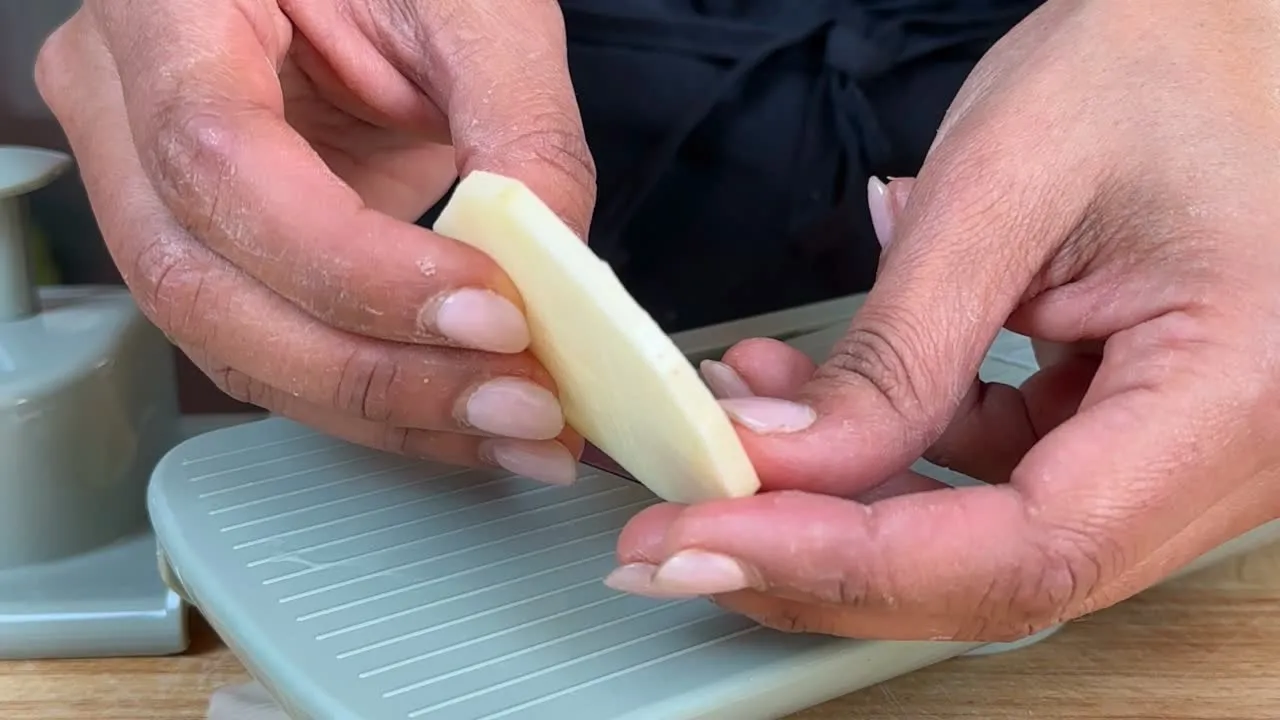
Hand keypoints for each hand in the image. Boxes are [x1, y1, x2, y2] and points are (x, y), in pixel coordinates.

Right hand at [35, 0, 594, 483]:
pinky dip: (375, 399)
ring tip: (508, 427)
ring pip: (229, 342)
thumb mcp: (474, 7)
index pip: (218, 159)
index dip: (352, 264)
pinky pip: (268, 351)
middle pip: (202, 283)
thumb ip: (520, 125)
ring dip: (383, 406)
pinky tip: (462, 418)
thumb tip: (552, 269)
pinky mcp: (207, 252)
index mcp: (165, 6)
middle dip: (374, 369)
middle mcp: (120, 106)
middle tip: (516, 403)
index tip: (491, 310)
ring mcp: (145, 189)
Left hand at [609, 0, 1279, 640]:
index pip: (1027, 550)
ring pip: (990, 545)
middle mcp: (1237, 456)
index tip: (708, 542)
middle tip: (685, 532)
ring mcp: (1189, 455)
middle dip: (823, 563)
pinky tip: (823, 398)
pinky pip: (1003, 484)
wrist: (1235, 26)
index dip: (848, 565)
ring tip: (737, 427)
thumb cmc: (1169, 53)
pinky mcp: (1135, 431)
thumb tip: (777, 452)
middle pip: (1003, 579)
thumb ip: (894, 346)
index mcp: (1234, 392)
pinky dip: (897, 454)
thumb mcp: (1005, 183)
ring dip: (845, 506)